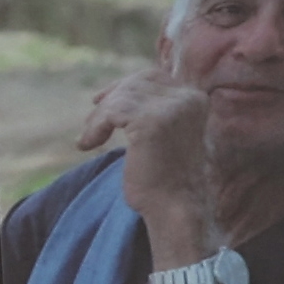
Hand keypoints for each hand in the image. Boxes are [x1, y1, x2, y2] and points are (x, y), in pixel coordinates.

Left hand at [74, 69, 224, 266]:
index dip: (122, 86)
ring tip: (89, 140)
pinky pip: (111, 112)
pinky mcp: (152, 122)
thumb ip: (151, 110)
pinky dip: (95, 127)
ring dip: (97, 119)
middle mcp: (188, 98)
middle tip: (91, 126)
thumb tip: (111, 94)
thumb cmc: (165, 177)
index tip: (99, 101)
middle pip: (134, 83)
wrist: (175, 207)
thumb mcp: (164, 133)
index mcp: (194, 98)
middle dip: (108, 101)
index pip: (152, 76)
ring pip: (120, 98)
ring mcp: (172, 108)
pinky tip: (89, 145)